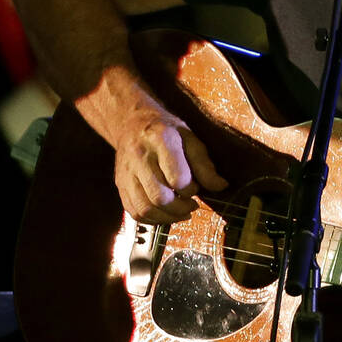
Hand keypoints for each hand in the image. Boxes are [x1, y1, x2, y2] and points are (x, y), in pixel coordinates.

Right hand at [76, 65, 227, 223]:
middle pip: (159, 197)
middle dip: (181, 207)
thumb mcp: (190, 138)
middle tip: (192, 204)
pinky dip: (152, 219)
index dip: (191, 189)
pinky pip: (134, 212)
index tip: (196, 187)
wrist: (133, 122)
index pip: (177, 178)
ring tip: (181, 211)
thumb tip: (221, 186)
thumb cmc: (166, 130)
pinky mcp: (121, 185)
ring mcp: (127, 173)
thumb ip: (205, 164)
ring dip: (168, 217)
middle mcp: (140, 157)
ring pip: (145, 208)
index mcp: (160, 140)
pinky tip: (165, 213)